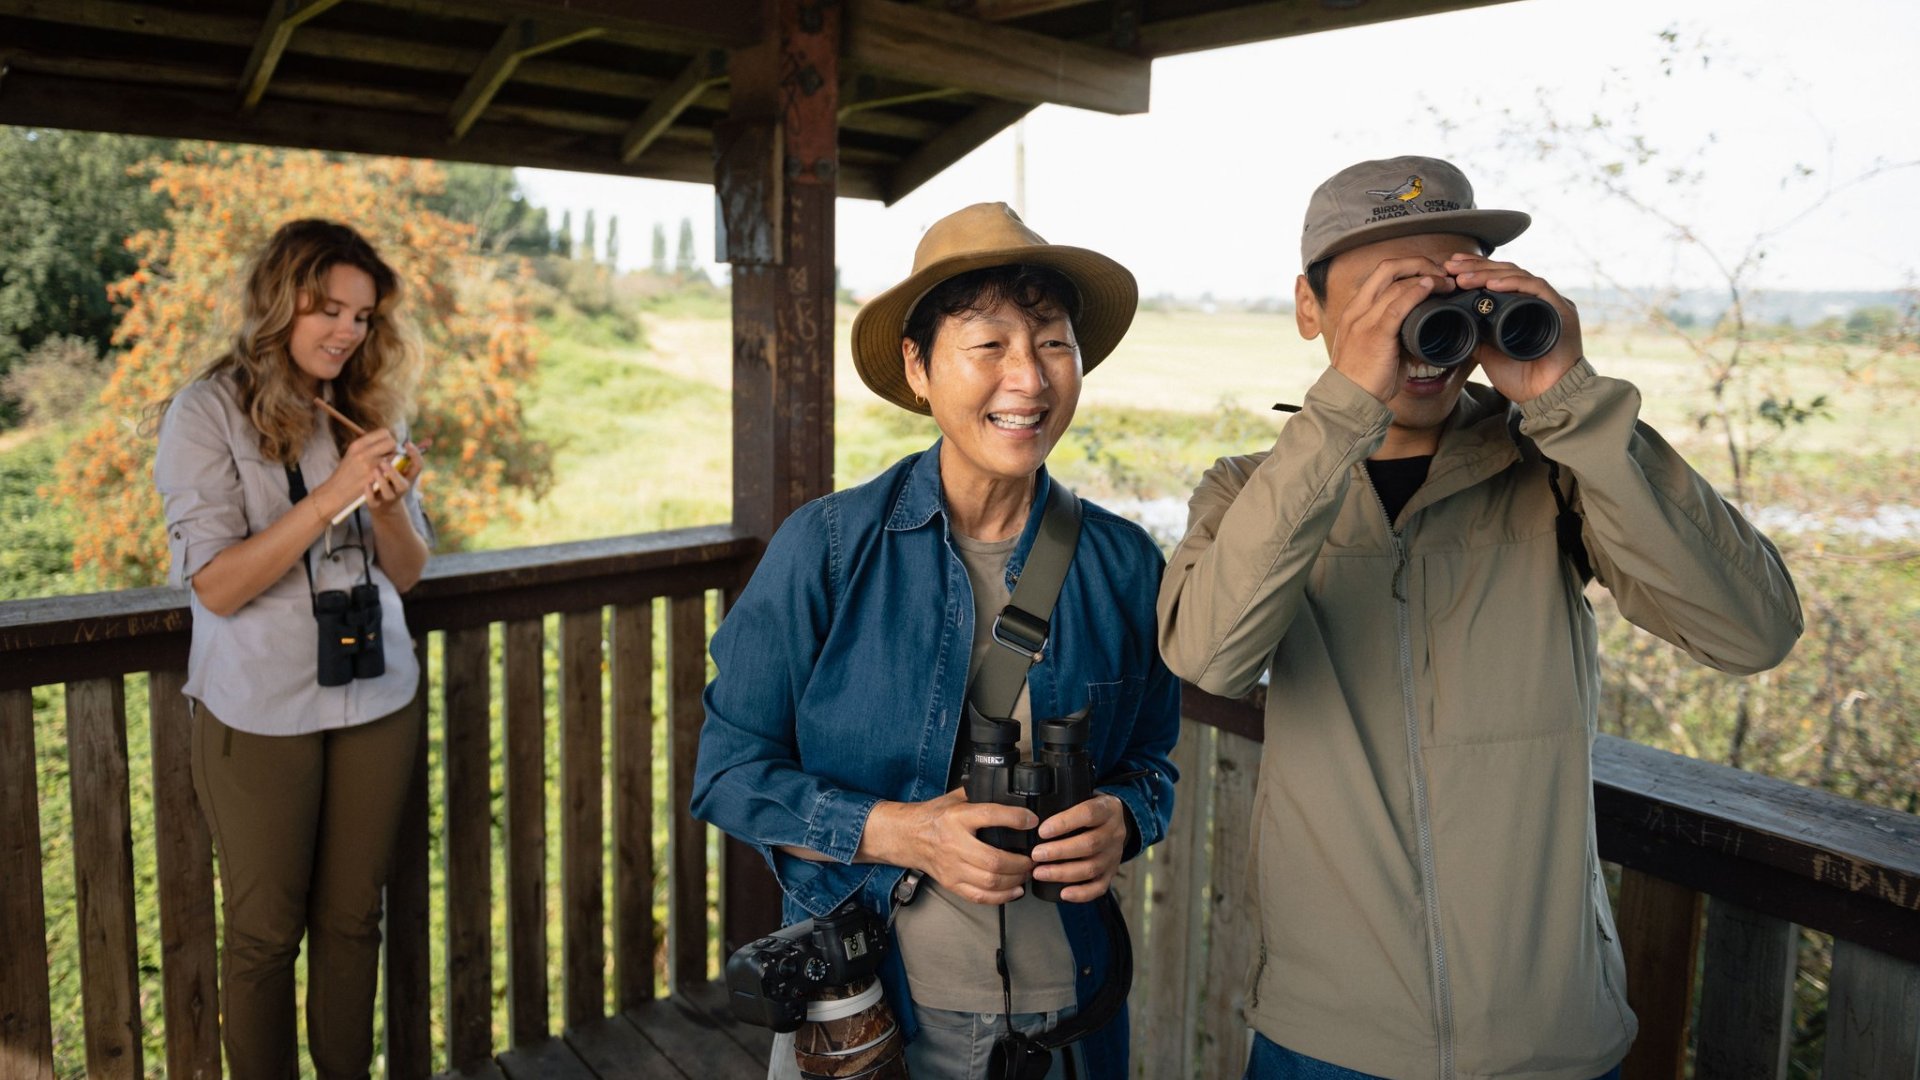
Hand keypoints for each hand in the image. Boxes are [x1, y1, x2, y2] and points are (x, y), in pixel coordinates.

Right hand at [311, 428, 398, 518]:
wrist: (336, 491)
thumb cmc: (346, 472)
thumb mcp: (352, 453)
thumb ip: (368, 446)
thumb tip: (387, 440)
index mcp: (357, 444)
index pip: (384, 432)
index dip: (388, 438)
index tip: (386, 446)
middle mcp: (363, 453)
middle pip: (391, 442)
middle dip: (393, 448)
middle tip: (389, 455)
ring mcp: (369, 466)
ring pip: (393, 456)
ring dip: (392, 460)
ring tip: (384, 465)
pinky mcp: (374, 478)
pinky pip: (390, 469)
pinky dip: (389, 471)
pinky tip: (382, 475)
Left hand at [367, 440, 422, 518]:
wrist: (384, 506)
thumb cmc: (393, 481)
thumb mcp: (403, 470)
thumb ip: (410, 456)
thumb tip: (428, 440)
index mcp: (409, 478)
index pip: (418, 467)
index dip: (415, 455)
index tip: (407, 444)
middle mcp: (401, 489)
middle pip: (402, 484)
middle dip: (393, 473)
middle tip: (383, 462)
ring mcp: (389, 498)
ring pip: (387, 492)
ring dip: (381, 481)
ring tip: (374, 470)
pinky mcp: (376, 505)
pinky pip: (372, 500)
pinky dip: (369, 491)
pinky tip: (366, 482)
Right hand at [863, 788, 1035, 904]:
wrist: (907, 836)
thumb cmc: (932, 817)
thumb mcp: (953, 798)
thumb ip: (978, 794)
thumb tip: (1007, 790)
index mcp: (957, 817)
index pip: (990, 816)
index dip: (1015, 818)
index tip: (1031, 821)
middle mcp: (954, 843)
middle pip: (993, 859)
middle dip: (1020, 862)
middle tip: (1033, 858)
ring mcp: (952, 867)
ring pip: (990, 881)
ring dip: (1015, 880)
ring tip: (1026, 873)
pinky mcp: (951, 883)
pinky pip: (979, 896)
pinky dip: (1001, 897)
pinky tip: (1014, 890)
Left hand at [1030, 792, 1127, 902]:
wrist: (1116, 820)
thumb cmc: (1090, 810)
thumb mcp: (1083, 797)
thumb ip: (1064, 804)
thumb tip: (1030, 817)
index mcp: (1108, 809)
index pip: (1088, 814)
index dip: (1064, 823)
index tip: (1042, 831)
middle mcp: (1115, 832)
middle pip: (1089, 844)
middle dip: (1059, 852)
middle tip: (1035, 855)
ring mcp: (1115, 854)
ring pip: (1091, 867)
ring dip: (1063, 873)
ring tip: (1039, 873)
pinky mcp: (1112, 872)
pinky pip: (1099, 887)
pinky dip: (1081, 893)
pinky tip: (1063, 893)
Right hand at [1328, 255, 1458, 403]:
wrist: (1350, 399)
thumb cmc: (1366, 378)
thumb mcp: (1377, 346)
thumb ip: (1396, 331)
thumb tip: (1425, 328)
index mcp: (1356, 309)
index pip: (1382, 272)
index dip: (1410, 266)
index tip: (1432, 273)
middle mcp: (1357, 309)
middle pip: (1388, 268)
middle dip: (1419, 263)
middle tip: (1443, 273)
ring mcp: (1363, 320)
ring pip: (1396, 283)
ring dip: (1427, 278)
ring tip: (1447, 283)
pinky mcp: (1374, 334)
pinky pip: (1396, 306)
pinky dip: (1416, 292)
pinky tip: (1430, 287)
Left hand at [1444, 253, 1583, 401]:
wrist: (1546, 398)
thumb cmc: (1523, 378)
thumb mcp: (1489, 352)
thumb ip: (1475, 335)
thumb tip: (1452, 322)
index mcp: (1522, 305)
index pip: (1497, 278)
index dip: (1474, 269)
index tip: (1450, 266)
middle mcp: (1537, 299)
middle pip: (1505, 272)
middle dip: (1475, 266)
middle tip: (1450, 265)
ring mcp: (1550, 302)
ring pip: (1517, 275)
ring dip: (1488, 274)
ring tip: (1463, 277)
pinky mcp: (1561, 309)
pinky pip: (1536, 288)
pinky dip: (1514, 284)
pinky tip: (1492, 285)